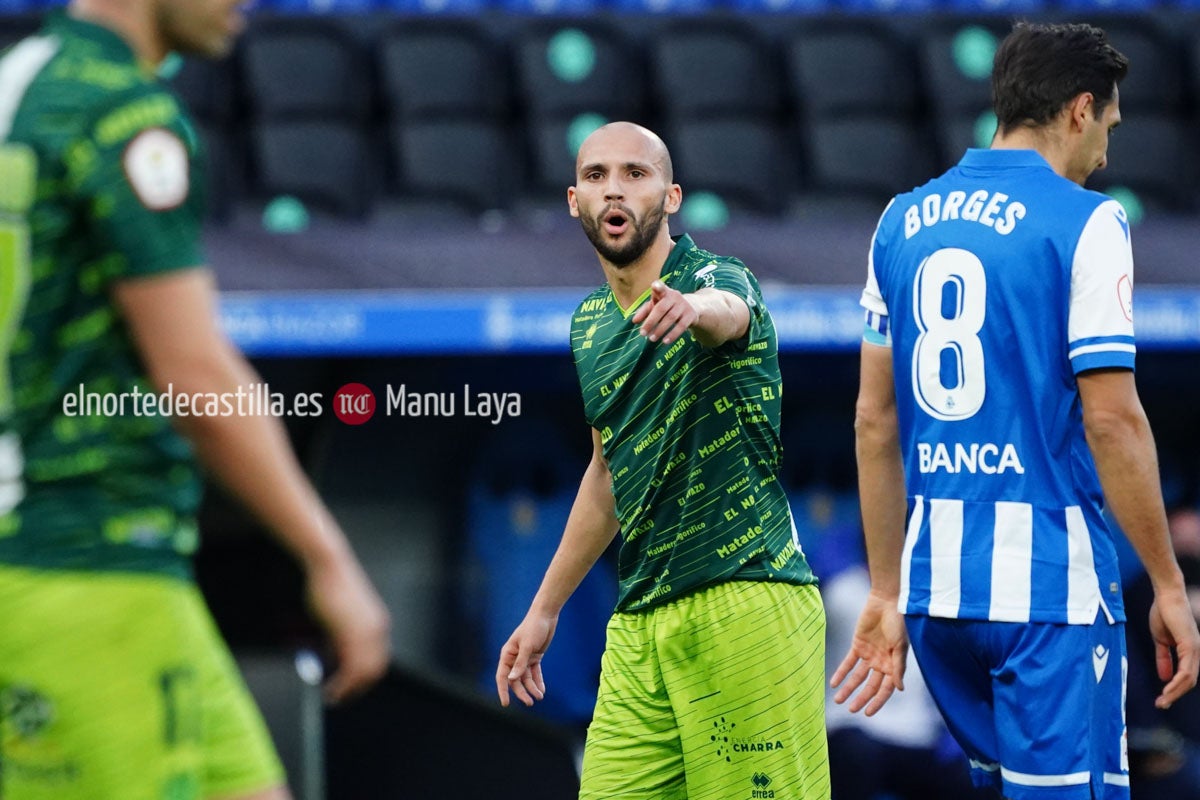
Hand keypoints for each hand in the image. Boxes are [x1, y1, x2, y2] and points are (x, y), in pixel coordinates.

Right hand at [306, 554, 391, 703]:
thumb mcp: (340, 616)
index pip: (378, 660)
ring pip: (364, 673)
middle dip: (358, 688)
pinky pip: (351, 668)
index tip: (350, 688)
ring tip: (333, 698)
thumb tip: (334, 656)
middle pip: (374, 670)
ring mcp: (368, 632)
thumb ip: (341, 636)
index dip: (365, 678)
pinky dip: (342, 684)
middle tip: (340, 699)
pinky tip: (330, 690)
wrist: (329, 566)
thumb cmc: (329, 586)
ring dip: (348, 690)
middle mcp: (378, 630)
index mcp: (378, 625)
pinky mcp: (353, 632)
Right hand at [496, 612, 557, 706]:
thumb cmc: (533, 628)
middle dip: (522, 692)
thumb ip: (520, 663)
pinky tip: (542, 690)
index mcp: (507, 654)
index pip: (502, 676)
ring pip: (526, 678)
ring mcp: (524, 658)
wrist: (546, 616)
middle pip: (515, 680)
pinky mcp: (534, 657)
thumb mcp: (527, 646)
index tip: (505, 703)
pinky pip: (534, 673)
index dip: (503, 690)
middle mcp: (514, 658)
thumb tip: (511, 679)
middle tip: (530, 703)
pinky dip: (538, 681)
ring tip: (540, 697)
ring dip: (532, 688)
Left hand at [630, 281, 697, 344]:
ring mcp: (684, 305)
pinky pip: (681, 326)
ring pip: (671, 318)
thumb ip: (644, 312)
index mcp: (664, 292)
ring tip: (651, 339)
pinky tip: (665, 341)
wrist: (693, 306)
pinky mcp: (691, 315)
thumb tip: (634, 321)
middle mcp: (675, 296)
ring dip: (660, 330)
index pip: (661, 288)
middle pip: (661, 308)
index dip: (658, 287)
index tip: (655, 286)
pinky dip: (672, 334)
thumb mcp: (656, 305)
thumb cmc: (668, 305)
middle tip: (642, 333)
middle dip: (651, 322)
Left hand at [830, 590, 907, 715]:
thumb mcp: (900, 646)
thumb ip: (899, 667)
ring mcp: (869, 655)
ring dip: (848, 688)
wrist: (887, 601)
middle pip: (869, 686)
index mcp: (894, 665)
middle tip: (851, 710)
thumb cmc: (898, 622)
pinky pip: (848, 662)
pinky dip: (841, 672)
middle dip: (861, 698)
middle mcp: (881, 663)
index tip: (868, 713)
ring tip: (838, 700)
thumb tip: (899, 689)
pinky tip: (834, 683)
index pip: (885, 689)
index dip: (877, 701)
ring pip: (857, 677)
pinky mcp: (858, 645)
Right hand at [1149, 587, 1199, 708]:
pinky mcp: (1190, 646)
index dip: (1174, 689)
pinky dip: (1176, 682)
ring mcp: (1194, 650)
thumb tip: (1164, 677)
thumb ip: (1163, 658)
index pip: (1185, 676)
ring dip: (1175, 693)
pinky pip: (1186, 670)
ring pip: (1189, 679)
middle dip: (1174, 695)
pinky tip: (1167, 688)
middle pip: (1189, 681)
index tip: (1161, 699)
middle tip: (1161, 705)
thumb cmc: (1163, 613)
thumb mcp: (1161, 640)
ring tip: (1162, 701)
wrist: (1166, 596)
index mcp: (1189, 652)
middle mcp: (1195, 653)